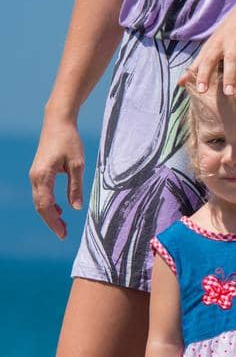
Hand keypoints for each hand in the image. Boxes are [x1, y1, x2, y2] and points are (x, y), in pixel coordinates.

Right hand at [29, 116, 85, 238]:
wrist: (58, 122)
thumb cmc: (69, 140)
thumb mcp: (77, 164)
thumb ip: (76, 187)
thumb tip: (76, 208)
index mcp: (43, 176)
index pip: (45, 206)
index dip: (53, 222)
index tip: (63, 234)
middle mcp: (35, 177)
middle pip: (40, 206)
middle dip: (51, 221)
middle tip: (64, 234)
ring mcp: (35, 174)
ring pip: (39, 200)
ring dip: (50, 213)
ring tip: (63, 225)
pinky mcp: (39, 172)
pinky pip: (41, 192)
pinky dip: (49, 203)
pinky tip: (60, 209)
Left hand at [181, 0, 235, 96]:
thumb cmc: (229, 31)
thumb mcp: (212, 44)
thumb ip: (198, 64)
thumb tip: (180, 83)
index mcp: (218, 43)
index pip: (208, 59)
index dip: (204, 74)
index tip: (201, 89)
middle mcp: (233, 42)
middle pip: (230, 59)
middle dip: (229, 75)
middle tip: (228, 93)